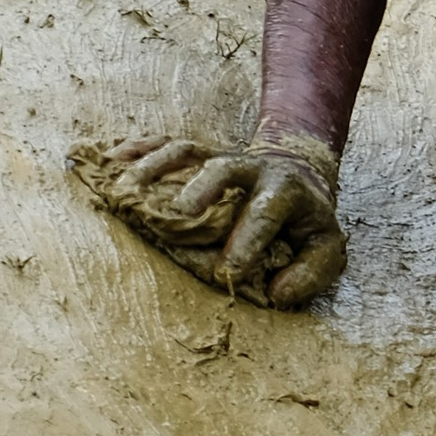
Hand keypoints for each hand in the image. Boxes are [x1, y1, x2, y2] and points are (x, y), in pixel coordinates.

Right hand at [70, 127, 345, 307]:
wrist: (297, 172)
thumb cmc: (305, 224)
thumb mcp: (325, 249)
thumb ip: (310, 273)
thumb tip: (277, 293)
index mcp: (285, 191)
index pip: (267, 212)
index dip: (248, 241)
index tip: (227, 273)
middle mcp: (251, 168)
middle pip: (225, 167)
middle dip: (201, 188)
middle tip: (179, 216)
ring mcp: (220, 156)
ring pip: (188, 150)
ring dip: (156, 166)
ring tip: (127, 189)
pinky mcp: (198, 153)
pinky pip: (166, 143)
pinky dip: (138, 150)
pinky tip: (111, 162)